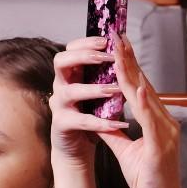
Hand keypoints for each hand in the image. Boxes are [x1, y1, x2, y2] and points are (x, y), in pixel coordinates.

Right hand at [49, 37, 128, 187]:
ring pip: (69, 91)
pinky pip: (80, 121)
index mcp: (71, 75)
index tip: (107, 39)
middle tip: (107, 57)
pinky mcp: (62, 126)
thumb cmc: (90, 116)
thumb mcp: (98, 92)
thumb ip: (106, 75)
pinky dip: (100, 122)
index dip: (86, 42)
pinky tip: (118, 124)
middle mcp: (61, 86)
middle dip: (84, 56)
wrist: (76, 148)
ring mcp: (59, 106)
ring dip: (93, 89)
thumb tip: (127, 54)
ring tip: (114, 90)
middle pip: (61, 62)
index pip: (70, 49)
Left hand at [97, 34, 186, 187]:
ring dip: (133, 73)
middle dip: (130, 60)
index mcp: (158, 123)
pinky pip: (151, 121)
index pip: (142, 88)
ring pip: (148, 97)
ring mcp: (166, 133)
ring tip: (121, 52)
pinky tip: (136, 87)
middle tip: (117, 36)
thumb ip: (116, 132)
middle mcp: (165, 123)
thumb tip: (102, 118)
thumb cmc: (149, 181)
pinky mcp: (161, 146)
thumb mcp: (127, 151)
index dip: (129, 66)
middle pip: (145, 85)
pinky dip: (144, 102)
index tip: (118, 47)